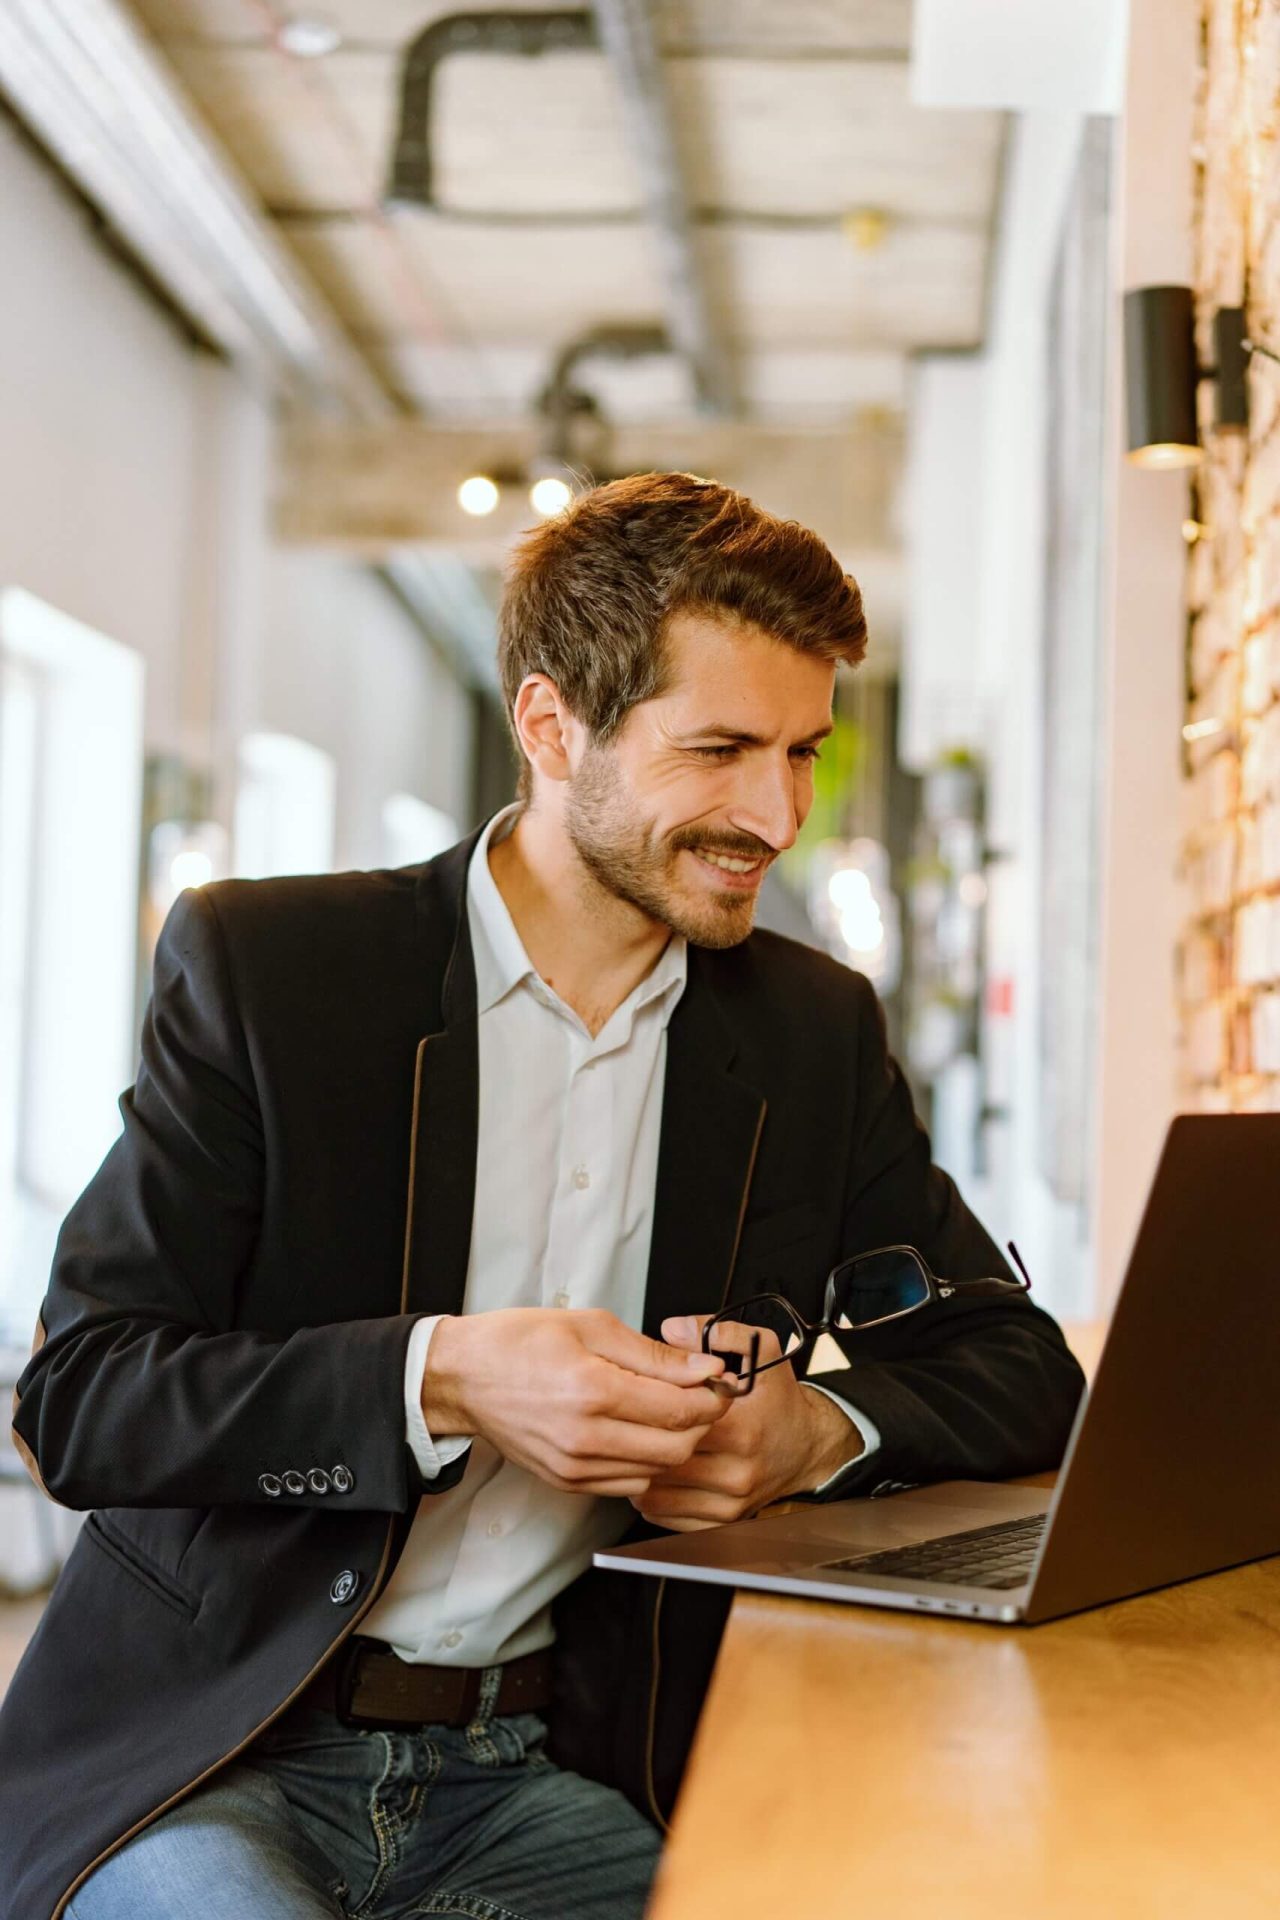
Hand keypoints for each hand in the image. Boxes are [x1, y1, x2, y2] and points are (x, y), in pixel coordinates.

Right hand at [423, 1307, 728, 1497]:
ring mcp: (575, 1467)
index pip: (681, 1410)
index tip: (720, 1382)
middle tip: (698, 1395)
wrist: (464, 1376)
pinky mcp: (567, 1483)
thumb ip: (654, 1354)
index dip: (713, 1397)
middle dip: (700, 1423)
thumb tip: (705, 1368)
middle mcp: (584, 1438)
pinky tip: (637, 1432)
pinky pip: (627, 1484)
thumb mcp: (591, 1326)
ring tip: (665, 1411)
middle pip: (677, 1449)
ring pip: (656, 1472)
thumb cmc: (520, 1342)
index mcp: (593, 1391)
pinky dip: (645, 1462)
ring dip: (674, 1445)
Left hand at [629, 1313, 864, 1531]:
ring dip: (639, 1471)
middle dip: (638, 1440)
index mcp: (741, 1428)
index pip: (675, 1423)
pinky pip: (668, 1517)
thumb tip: (675, 1329)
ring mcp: (729, 1501)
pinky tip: (652, 1473)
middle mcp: (735, 1471)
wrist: (808, 1447)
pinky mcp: (723, 1520)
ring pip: (657, 1494)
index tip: (639, 1398)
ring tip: (635, 1448)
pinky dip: (652, 1498)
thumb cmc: (780, 1402)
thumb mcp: (763, 1351)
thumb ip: (720, 1332)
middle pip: (661, 1460)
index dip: (650, 1408)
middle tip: (626, 1423)